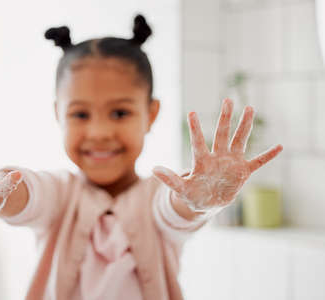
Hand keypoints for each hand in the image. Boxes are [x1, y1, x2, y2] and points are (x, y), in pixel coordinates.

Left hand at [153, 98, 282, 212]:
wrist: (207, 202)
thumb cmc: (192, 194)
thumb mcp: (181, 189)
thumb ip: (170, 179)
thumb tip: (154, 168)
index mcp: (202, 161)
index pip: (198, 142)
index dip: (195, 129)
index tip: (192, 113)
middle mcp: (218, 157)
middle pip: (222, 134)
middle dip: (225, 118)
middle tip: (228, 100)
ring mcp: (231, 162)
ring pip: (239, 140)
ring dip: (244, 126)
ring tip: (249, 108)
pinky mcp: (243, 172)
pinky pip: (258, 162)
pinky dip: (267, 156)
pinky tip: (279, 146)